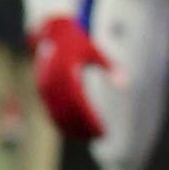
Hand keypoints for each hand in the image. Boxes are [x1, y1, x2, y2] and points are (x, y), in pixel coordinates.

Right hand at [31, 12, 108, 141]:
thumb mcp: (95, 52)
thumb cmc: (77, 42)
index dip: (91, 120)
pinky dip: (62, 123)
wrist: (50, 32)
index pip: (80, 105)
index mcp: (66, 73)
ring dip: (72, 128)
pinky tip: (73, 130)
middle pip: (69, 113)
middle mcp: (53, 82)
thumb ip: (110, 67)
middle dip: (83, 127)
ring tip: (88, 137)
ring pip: (58, 115)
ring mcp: (45, 87)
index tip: (103, 131)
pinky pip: (51, 111)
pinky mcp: (42, 89)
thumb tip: (126, 85)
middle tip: (99, 137)